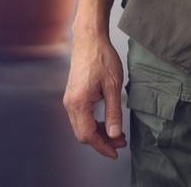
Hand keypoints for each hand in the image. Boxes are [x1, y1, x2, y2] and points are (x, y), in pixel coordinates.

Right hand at [63, 33, 127, 158]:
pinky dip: (94, 123)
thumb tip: (114, 134)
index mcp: (78, 102)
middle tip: (120, 142)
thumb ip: (113, 112)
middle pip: (83, 134)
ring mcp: (70, 99)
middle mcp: (70, 103)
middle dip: (102, 141)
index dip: (102, 146)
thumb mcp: (113, 86)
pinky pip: (81, 117)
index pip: (88, 135)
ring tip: (117, 133)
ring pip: (82, 126)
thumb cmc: (101, 57)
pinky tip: (107, 121)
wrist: (89, 39)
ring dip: (99, 132)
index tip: (115, 151)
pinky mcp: (73, 95)